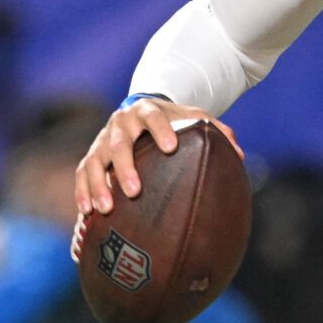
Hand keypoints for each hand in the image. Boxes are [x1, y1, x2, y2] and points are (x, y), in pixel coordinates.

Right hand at [74, 99, 234, 219]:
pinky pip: (83, 173)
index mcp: (148, 110)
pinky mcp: (92, 154)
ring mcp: (103, 139)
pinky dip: (83, 191)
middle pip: (120, 143)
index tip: (171, 147)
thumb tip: (239, 155)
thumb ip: (217, 131)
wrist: (143, 111)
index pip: (154, 117)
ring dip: (99, 185)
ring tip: (106, 209)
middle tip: (134, 191)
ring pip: (95, 161)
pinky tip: (88, 212)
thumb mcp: (195, 118)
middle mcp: (121, 123)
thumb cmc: (175, 120)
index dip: (161, 130)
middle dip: (125, 167)